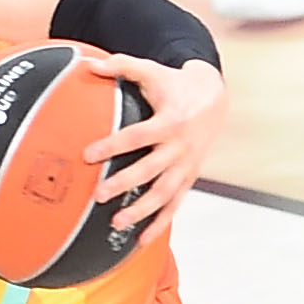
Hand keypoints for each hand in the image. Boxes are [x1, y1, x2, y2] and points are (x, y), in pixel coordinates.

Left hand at [81, 53, 225, 243]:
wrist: (214, 97)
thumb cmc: (175, 85)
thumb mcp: (151, 71)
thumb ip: (121, 65)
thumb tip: (89, 63)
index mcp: (168, 122)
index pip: (136, 137)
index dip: (112, 145)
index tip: (88, 154)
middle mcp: (179, 147)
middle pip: (150, 170)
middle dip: (124, 183)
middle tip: (98, 195)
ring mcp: (186, 166)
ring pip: (164, 194)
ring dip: (141, 211)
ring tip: (116, 223)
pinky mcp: (189, 178)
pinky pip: (175, 205)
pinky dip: (160, 223)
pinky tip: (142, 240)